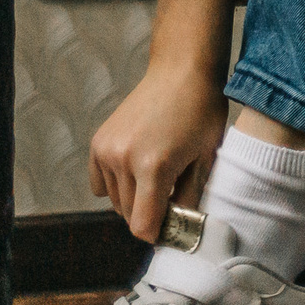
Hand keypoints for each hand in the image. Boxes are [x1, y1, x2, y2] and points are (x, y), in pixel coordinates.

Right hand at [90, 0, 235, 242]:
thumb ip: (190, 196)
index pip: (142, 225)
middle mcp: (123, 160)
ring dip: (134, 200)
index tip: (173, 228)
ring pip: (114, 200)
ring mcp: (106, 150)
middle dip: (149, 216)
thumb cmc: (203, 111)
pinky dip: (116, 185)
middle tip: (172, 201)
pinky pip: (100, 183)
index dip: (158, 233)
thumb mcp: (206, 156)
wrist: (181, 71)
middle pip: (128, 214)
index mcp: (153, 167)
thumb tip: (179, 227)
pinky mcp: (98, 143)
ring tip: (160, 180)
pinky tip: (138, 172)